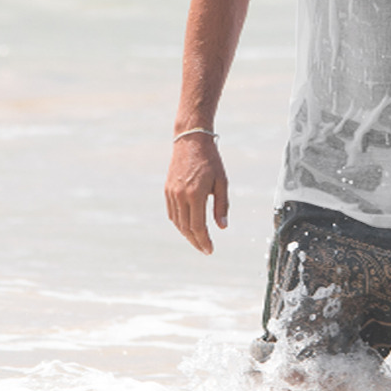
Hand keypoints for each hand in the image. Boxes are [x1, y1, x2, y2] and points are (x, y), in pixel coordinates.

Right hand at [165, 134, 228, 254]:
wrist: (191, 140)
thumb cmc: (211, 160)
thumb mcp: (222, 181)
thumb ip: (222, 205)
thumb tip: (222, 227)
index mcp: (195, 194)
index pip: (198, 226)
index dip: (204, 241)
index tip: (210, 250)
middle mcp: (180, 196)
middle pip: (186, 228)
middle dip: (196, 241)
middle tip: (205, 250)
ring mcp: (171, 193)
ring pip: (177, 222)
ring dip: (187, 234)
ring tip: (198, 241)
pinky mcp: (167, 190)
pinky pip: (172, 213)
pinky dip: (179, 223)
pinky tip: (187, 227)